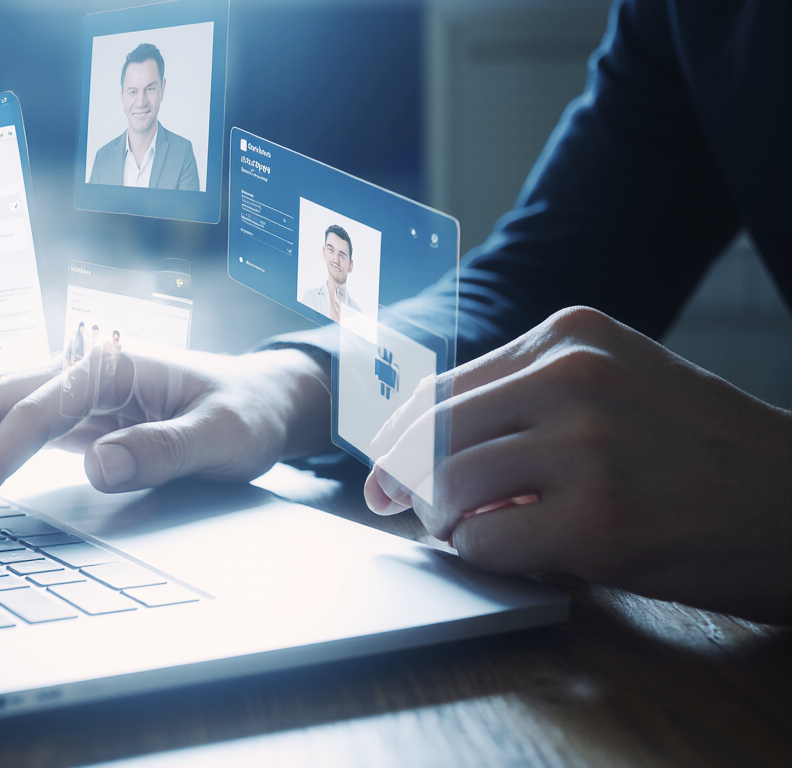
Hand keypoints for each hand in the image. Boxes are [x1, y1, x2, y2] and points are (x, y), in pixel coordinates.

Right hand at [0, 347, 332, 515]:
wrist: (264, 396)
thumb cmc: (246, 414)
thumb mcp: (224, 438)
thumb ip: (165, 449)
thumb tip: (98, 465)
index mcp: (114, 365)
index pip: (33, 411)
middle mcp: (84, 365)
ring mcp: (75, 382)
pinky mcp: (73, 403)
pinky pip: (7, 411)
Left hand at [365, 307, 791, 622]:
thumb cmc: (705, 452)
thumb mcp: (620, 385)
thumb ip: (530, 398)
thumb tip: (423, 447)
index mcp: (570, 336)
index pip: (440, 386)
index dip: (398, 439)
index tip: (383, 474)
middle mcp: (572, 377)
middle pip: (430, 434)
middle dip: (405, 482)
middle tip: (410, 513)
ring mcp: (586, 446)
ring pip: (446, 485)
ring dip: (446, 522)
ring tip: (479, 532)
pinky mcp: (598, 519)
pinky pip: (485, 542)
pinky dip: (484, 556)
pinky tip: (520, 553)